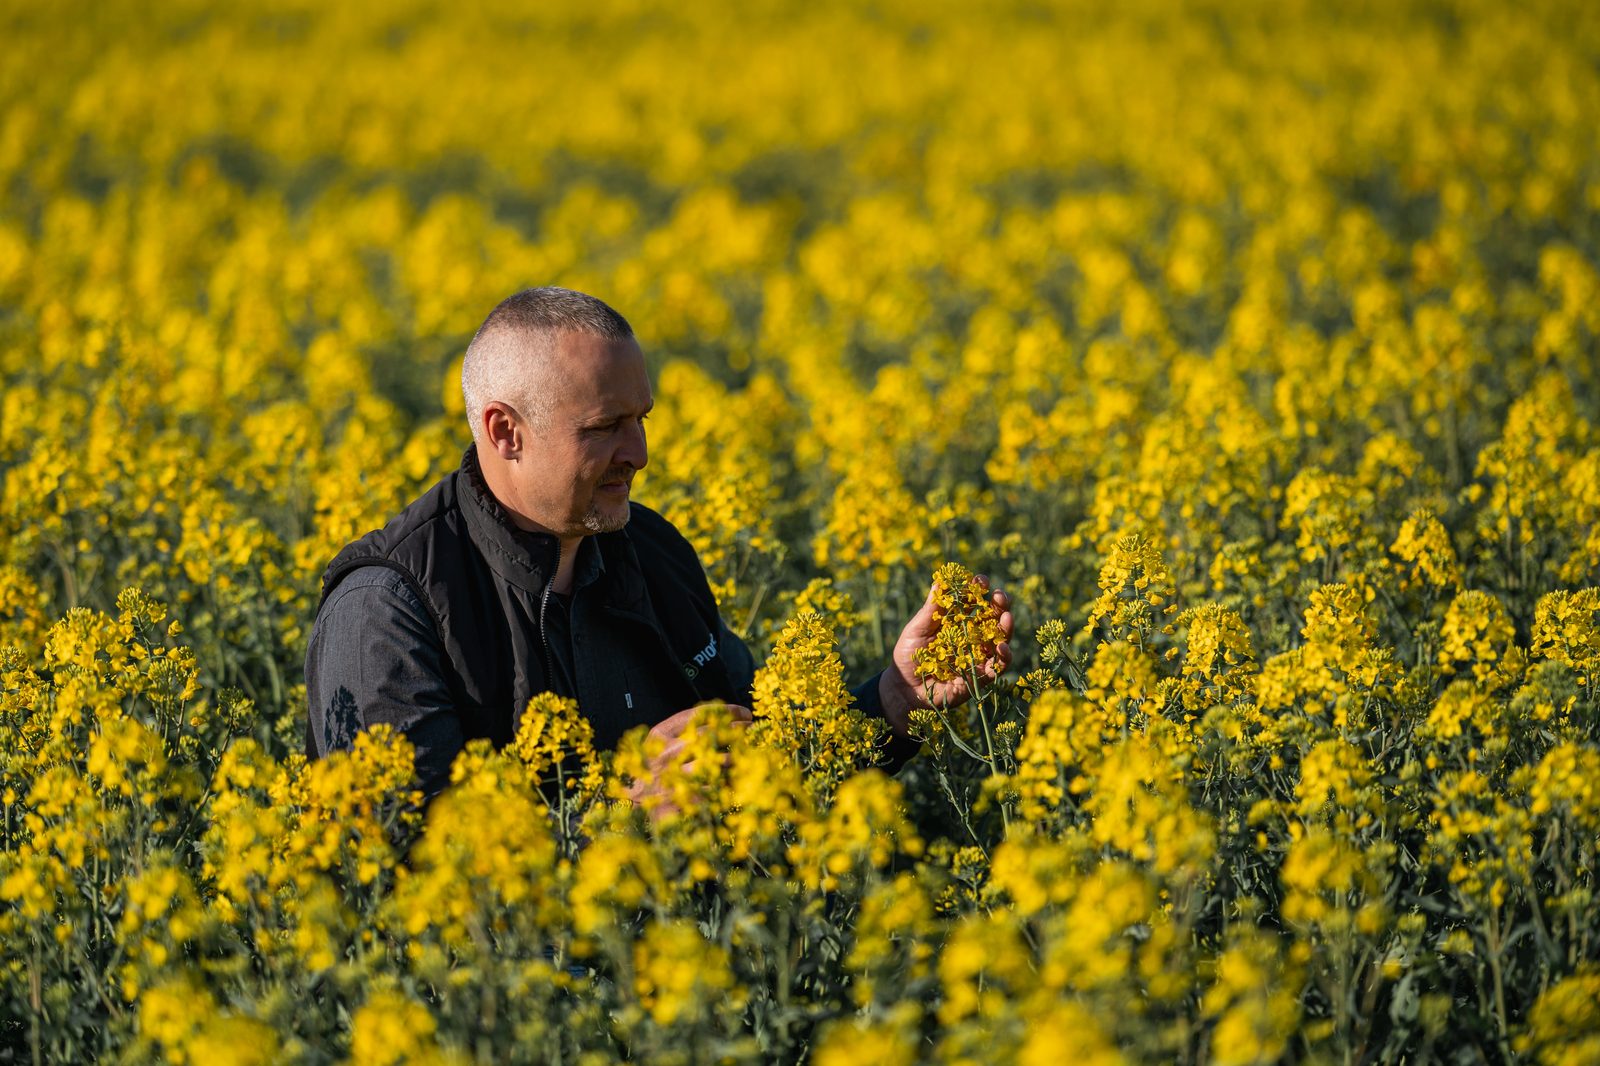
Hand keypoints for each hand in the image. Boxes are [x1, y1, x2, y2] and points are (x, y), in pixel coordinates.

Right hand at [625, 702, 751, 820]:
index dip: (725, 711)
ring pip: (713, 761)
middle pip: (708, 734)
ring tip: (748, 752)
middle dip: (735, 730)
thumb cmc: (655, 766)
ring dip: (735, 756)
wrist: (637, 800)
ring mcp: (672, 775)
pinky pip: (712, 786)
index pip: (698, 714)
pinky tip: (738, 777)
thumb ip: (686, 730)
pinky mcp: (681, 796)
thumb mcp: (662, 742)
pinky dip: (728, 781)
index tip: (744, 712)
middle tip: (751, 729)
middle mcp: (665, 752)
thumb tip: (725, 719)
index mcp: (660, 734)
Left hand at [879, 577, 1012, 735]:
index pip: (973, 600)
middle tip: (1000, 596)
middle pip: (993, 617)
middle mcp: (972, 636)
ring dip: (1006, 629)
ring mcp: (978, 656)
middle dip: (1000, 605)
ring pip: (1000, 640)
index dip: (979, 589)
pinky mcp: (980, 677)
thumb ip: (930, 610)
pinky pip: (997, 667)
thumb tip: (938, 582)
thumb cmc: (908, 656)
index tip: (980, 580)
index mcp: (958, 620)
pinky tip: (1002, 648)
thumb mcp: (916, 630)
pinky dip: (1004, 658)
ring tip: (1006, 619)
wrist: (904, 689)